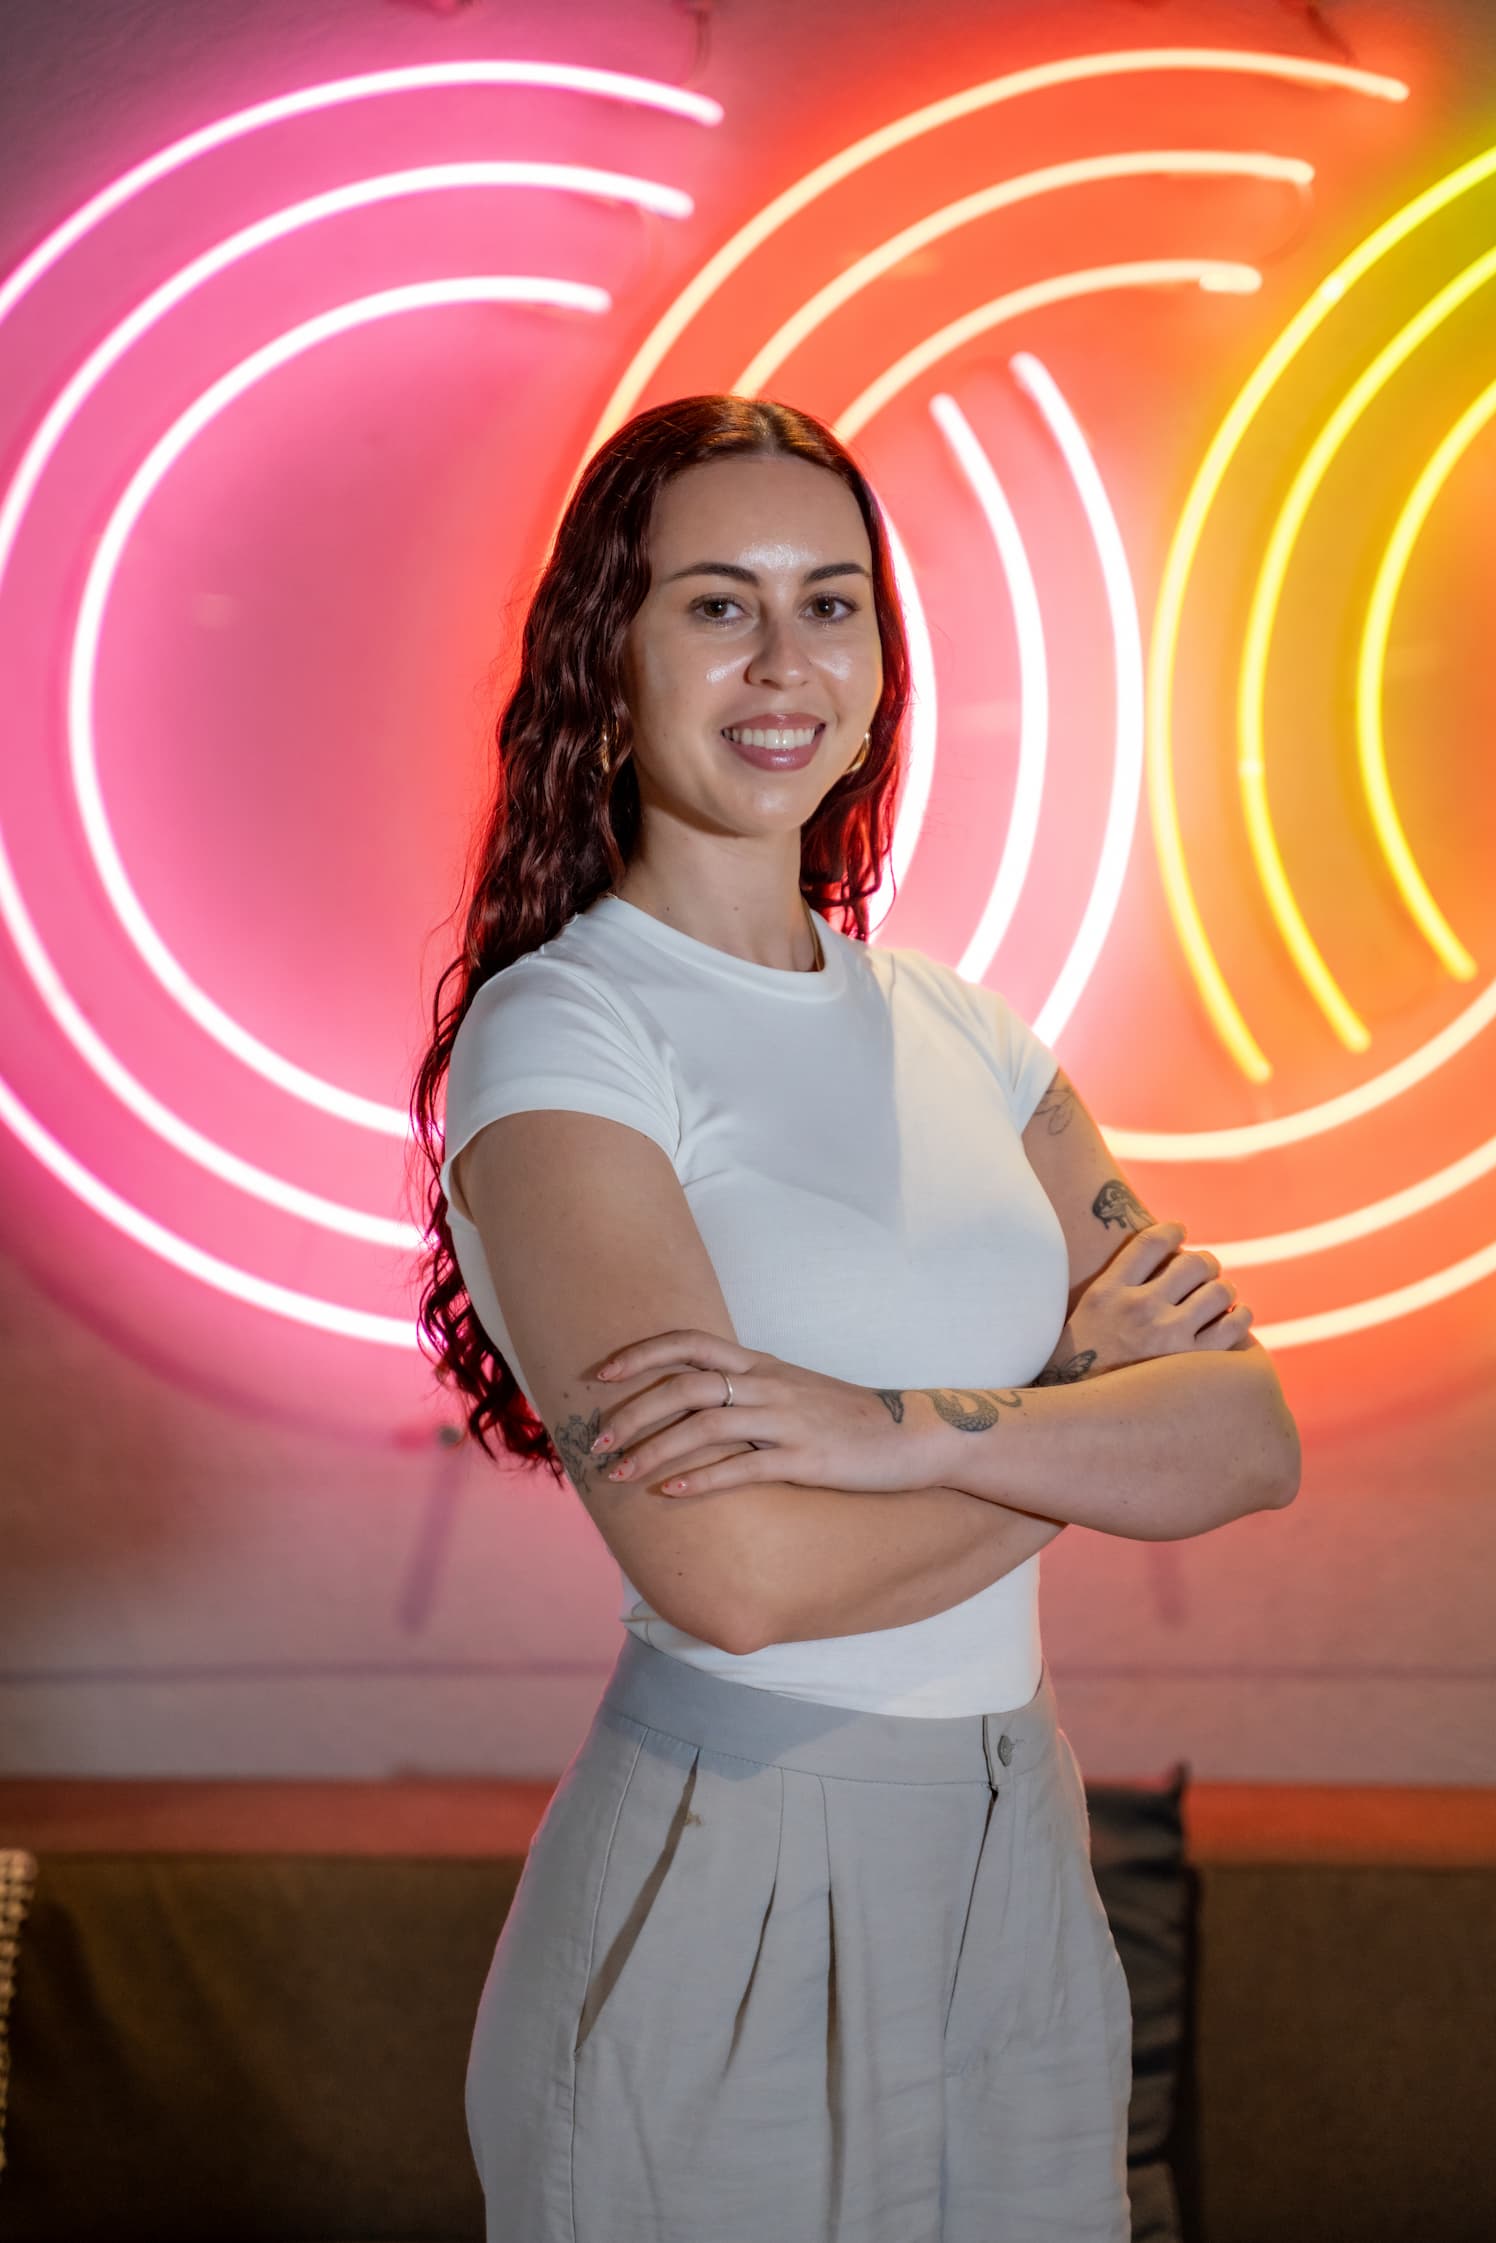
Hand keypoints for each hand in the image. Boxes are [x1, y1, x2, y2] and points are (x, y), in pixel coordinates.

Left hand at [586, 1331, 921, 1498]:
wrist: (914, 1436)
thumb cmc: (846, 1419)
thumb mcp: (791, 1391)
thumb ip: (745, 1391)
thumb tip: (691, 1404)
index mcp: (761, 1365)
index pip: (690, 1343)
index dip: (641, 1354)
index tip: (599, 1374)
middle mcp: (769, 1385)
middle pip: (686, 1384)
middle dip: (634, 1410)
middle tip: (597, 1439)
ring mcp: (788, 1421)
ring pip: (706, 1426)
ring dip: (655, 1449)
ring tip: (620, 1473)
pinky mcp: (807, 1460)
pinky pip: (745, 1468)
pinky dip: (703, 1480)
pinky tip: (672, 1495)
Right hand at [1069, 1220, 1252, 1375]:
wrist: (1080, 1422)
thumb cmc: (1081, 1370)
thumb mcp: (1084, 1320)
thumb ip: (1113, 1290)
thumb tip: (1154, 1265)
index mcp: (1107, 1293)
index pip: (1150, 1241)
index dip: (1171, 1230)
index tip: (1179, 1230)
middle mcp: (1138, 1308)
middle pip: (1192, 1262)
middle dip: (1205, 1263)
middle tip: (1205, 1271)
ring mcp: (1167, 1336)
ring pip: (1219, 1290)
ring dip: (1224, 1288)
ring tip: (1220, 1295)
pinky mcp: (1193, 1364)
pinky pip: (1234, 1325)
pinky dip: (1239, 1316)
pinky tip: (1234, 1319)